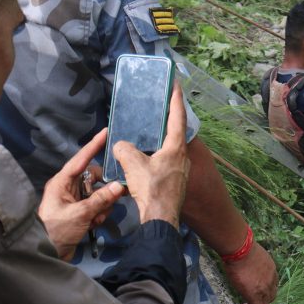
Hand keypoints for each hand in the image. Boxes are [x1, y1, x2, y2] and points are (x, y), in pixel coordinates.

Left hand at [38, 128, 125, 258]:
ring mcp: (74, 200)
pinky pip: (97, 205)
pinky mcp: (80, 211)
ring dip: (102, 205)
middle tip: (112, 198)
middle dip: (104, 189)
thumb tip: (118, 186)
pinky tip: (93, 224)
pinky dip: (99, 213)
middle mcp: (68, 188)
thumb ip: (100, 199)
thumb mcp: (80, 214)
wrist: (46, 253)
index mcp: (61, 183)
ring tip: (95, 219)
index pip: (80, 160)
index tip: (105, 132)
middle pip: (94, 178)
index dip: (93, 146)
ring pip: (98, 193)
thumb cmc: (56, 230)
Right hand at [114, 82, 189, 227]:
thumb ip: (124, 149)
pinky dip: (158, 156)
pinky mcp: (176, 182)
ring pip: (171, 149)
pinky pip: (166, 162)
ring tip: (151, 132)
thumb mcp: (132, 164)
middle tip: (162, 106)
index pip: (178, 118)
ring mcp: (182, 170)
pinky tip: (147, 159)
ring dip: (162, 140)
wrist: (160, 218)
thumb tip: (120, 146)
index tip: (177, 85)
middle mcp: (183, 157)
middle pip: (176, 132)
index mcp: (176, 148)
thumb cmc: (151, 189)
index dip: (176, 100)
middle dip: (170, 119)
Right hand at [223, 242, 278, 303]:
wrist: (241, 249)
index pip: (272, 283)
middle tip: (252, 303)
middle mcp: (271, 279)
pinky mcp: (255, 294)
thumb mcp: (252, 254)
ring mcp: (264, 287)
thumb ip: (252, 262)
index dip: (266, 289)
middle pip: (271, 295)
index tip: (257, 291)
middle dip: (263, 301)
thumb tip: (244, 260)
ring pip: (264, 303)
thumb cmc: (242, 247)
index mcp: (271, 268)